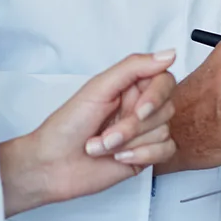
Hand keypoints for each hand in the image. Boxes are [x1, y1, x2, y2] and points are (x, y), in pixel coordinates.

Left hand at [0, 51, 176, 216]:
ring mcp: (142, 132)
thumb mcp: (98, 88)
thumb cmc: (66, 126)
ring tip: (103, 145)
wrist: (52, 166)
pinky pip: (166, 151)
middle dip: (133, 125)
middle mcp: (138, 107)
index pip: (164, 80)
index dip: (156, 96)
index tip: (140, 109)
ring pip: (164, 131)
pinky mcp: (145, 155)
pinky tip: (119, 157)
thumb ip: (134, 67)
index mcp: (128, 86)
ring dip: (130, 143)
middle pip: (165, 109)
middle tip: (107, 132)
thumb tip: (168, 54)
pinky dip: (141, 155)